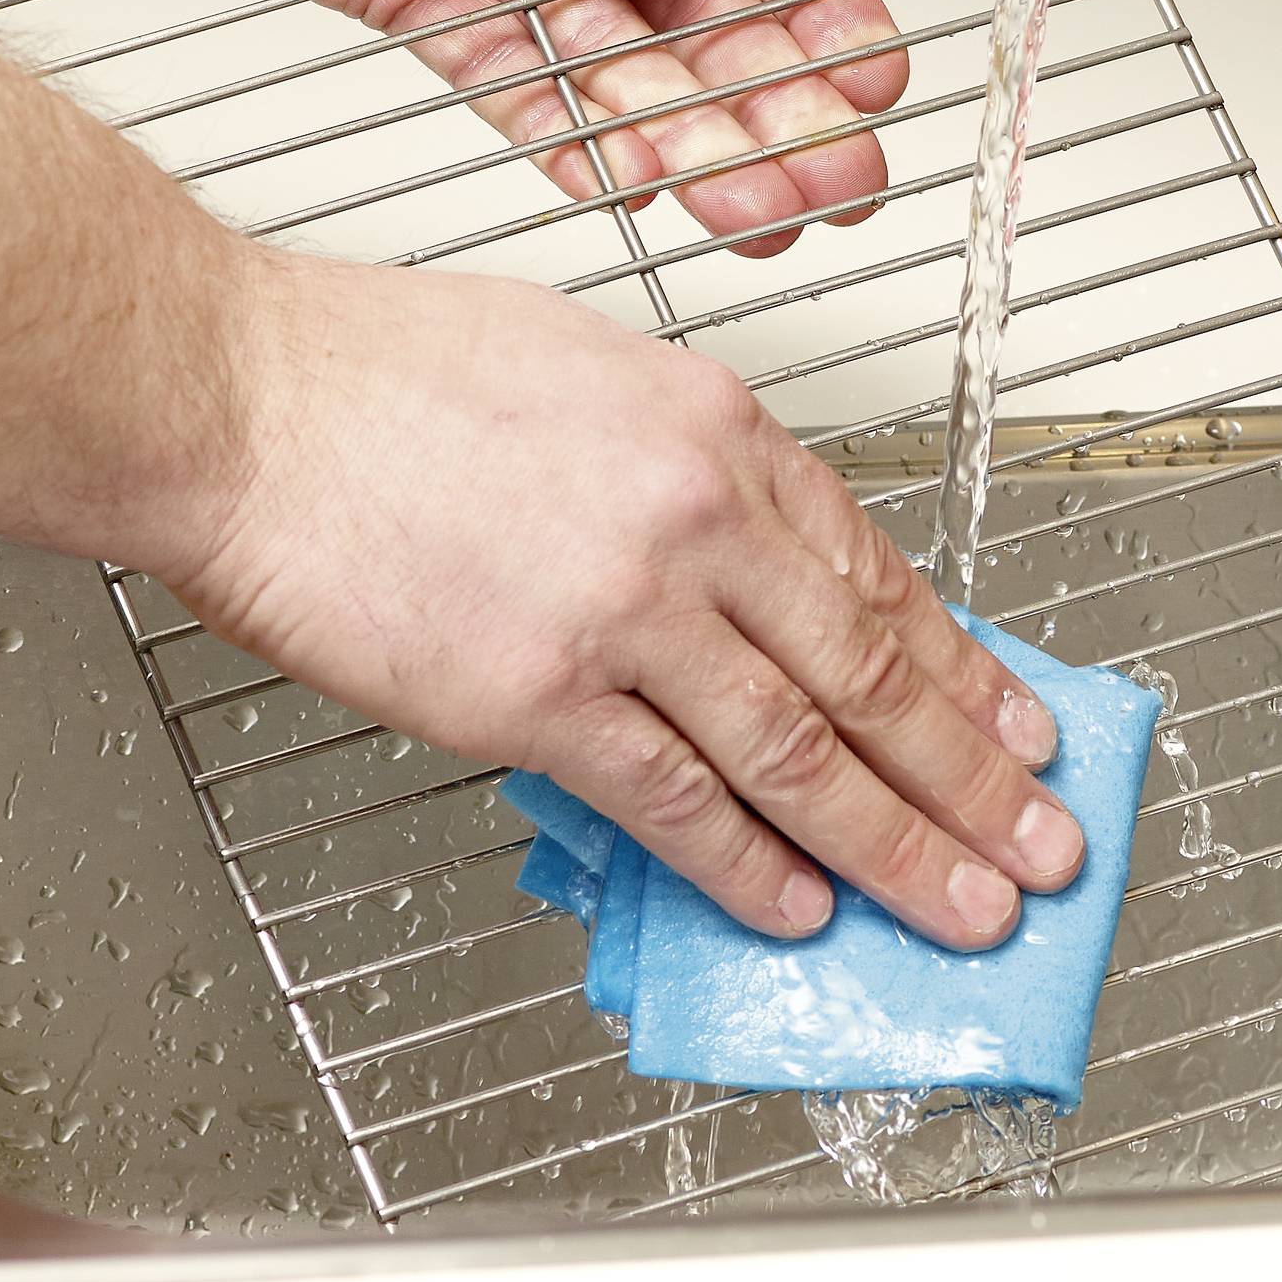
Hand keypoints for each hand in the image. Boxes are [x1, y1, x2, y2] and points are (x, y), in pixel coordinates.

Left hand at [62, 0, 907, 257]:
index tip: (867, 64)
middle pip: (697, 9)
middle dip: (774, 96)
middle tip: (837, 169)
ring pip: (617, 64)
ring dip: (693, 137)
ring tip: (761, 205)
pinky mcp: (410, 0)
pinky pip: (510, 84)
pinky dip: (574, 137)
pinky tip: (643, 184)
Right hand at [180, 251, 1081, 945]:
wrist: (239, 397)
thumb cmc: (383, 371)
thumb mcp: (591, 371)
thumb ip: (686, 469)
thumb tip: (752, 563)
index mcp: (720, 432)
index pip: (880, 575)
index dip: (965, 668)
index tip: (1018, 725)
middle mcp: (699, 520)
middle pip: (873, 674)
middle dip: (974, 775)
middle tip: (1041, 840)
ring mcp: (625, 614)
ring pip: (803, 753)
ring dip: (899, 843)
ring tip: (966, 903)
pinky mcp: (536, 697)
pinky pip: (677, 802)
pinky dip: (749, 868)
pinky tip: (801, 910)